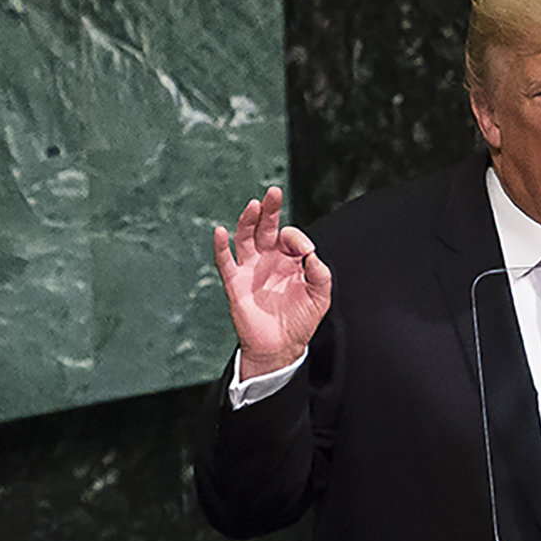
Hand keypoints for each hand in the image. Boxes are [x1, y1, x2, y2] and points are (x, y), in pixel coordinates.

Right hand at [213, 187, 332, 377]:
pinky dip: (220, 246)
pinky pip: (225, 261)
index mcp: (290, 259)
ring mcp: (250, 269)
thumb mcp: (320, 296)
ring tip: (254, 205)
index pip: (290, 236)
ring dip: (248, 220)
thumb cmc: (301, 320)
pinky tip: (220, 232)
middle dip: (270, 209)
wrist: (281, 347)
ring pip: (245, 237)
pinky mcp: (235, 282)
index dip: (297, 238)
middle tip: (273, 192)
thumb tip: (311, 252)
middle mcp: (269, 259)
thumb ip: (320, 273)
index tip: (306, 252)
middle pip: (266, 227)